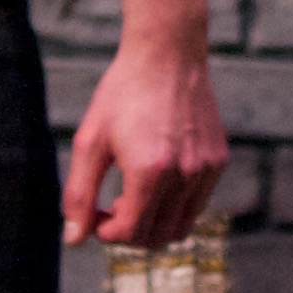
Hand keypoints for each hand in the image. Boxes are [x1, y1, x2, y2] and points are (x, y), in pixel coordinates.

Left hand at [66, 25, 231, 246]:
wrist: (168, 52)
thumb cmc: (124, 93)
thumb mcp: (91, 141)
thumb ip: (79, 194)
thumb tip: (73, 239)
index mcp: (150, 171)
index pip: (131, 232)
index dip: (107, 233)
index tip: (96, 215)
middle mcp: (184, 174)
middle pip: (158, 236)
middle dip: (130, 232)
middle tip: (111, 207)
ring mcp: (206, 168)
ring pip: (182, 225)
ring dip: (154, 222)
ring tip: (134, 195)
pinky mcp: (218, 159)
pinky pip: (198, 202)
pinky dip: (176, 204)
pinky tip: (157, 177)